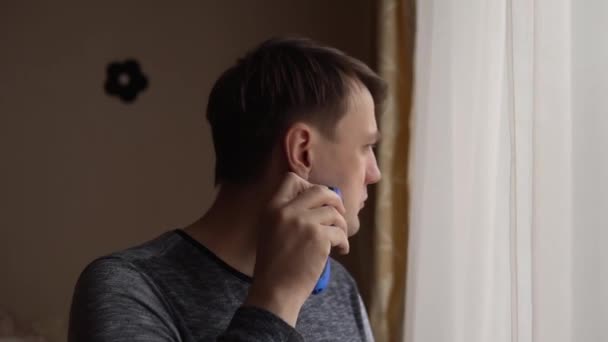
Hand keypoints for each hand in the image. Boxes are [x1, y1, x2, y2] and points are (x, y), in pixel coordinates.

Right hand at [244, 172, 348, 325]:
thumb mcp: (270, 230)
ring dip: (341, 226)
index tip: (316, 201)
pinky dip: (343, 242)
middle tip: (339, 214)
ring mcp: (304, 223)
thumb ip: (287, 213)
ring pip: (334, 213)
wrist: (275, 290)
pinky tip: (340, 251)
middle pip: (320, 190)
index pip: (291, 179)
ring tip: (338, 239)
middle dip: (335, 200)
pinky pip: (340, 232)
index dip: (308, 186)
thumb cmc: (275, 265)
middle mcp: (287, 211)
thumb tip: (318, 200)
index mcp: (271, 208)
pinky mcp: (319, 237)